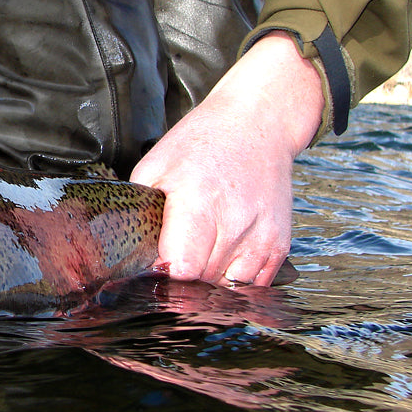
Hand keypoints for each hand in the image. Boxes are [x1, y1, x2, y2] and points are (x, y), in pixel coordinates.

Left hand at [129, 32, 324, 286]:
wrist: (258, 124)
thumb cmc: (203, 142)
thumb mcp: (155, 165)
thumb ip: (141, 209)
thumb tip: (131, 247)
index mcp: (198, 201)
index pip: (181, 267)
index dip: (164, 271)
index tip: (158, 262)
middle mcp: (234, 222)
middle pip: (202, 281)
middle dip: (184, 276)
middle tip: (176, 253)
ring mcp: (261, 236)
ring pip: (228, 287)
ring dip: (210, 281)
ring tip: (201, 253)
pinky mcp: (279, 244)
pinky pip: (255, 284)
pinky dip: (235, 280)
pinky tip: (224, 257)